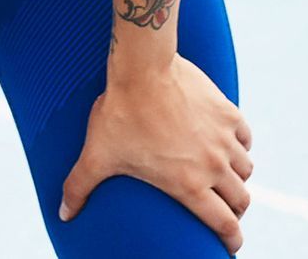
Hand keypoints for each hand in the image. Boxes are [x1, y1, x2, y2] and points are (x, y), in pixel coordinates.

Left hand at [60, 53, 252, 252]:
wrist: (142, 67)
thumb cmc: (121, 112)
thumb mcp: (98, 154)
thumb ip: (80, 187)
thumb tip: (62, 214)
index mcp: (189, 185)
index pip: (225, 225)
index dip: (232, 241)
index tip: (231, 245)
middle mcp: (213, 165)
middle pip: (241, 200)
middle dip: (236, 211)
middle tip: (225, 210)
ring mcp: (223, 137)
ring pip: (246, 168)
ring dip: (238, 176)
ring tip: (225, 176)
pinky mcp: (226, 111)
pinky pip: (245, 136)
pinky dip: (241, 144)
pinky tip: (229, 143)